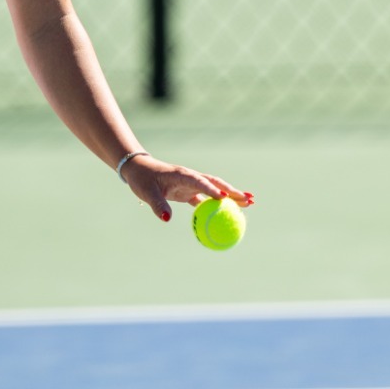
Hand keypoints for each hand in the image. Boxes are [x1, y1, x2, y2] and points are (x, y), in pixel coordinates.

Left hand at [119, 155, 253, 223]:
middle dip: (233, 191)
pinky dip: (219, 204)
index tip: (224, 197)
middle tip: (249, 199)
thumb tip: (167, 219)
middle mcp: (191, 177)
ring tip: (250, 203)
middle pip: (216, 183)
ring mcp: (192, 183)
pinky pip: (208, 198)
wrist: (139, 169)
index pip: (200, 182)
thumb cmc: (142, 179)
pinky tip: (231, 211)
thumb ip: (157, 204)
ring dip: (232, 196)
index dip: (212, 189)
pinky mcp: (190, 190)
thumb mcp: (146, 192)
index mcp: (182, 175)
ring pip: (216, 189)